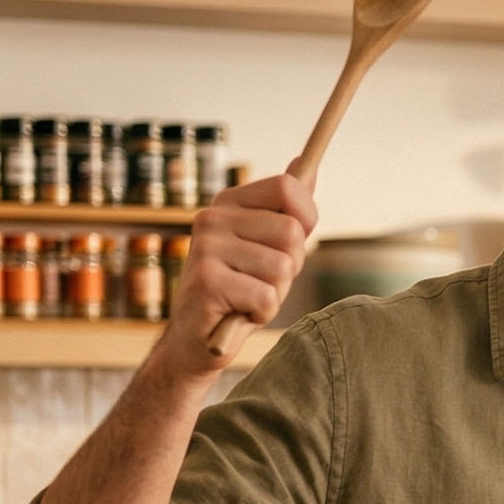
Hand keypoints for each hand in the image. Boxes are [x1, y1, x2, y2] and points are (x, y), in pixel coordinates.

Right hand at [158, 171, 317, 379]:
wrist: (197, 339)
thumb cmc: (241, 290)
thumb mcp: (269, 246)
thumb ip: (287, 209)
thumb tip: (306, 165)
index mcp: (229, 203)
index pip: (288, 188)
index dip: (306, 217)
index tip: (293, 242)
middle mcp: (212, 218)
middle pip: (292, 232)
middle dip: (290, 266)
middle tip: (261, 280)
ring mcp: (206, 248)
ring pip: (283, 267)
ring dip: (275, 292)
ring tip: (247, 296)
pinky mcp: (206, 281)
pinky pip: (267, 296)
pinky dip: (262, 312)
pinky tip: (238, 311)